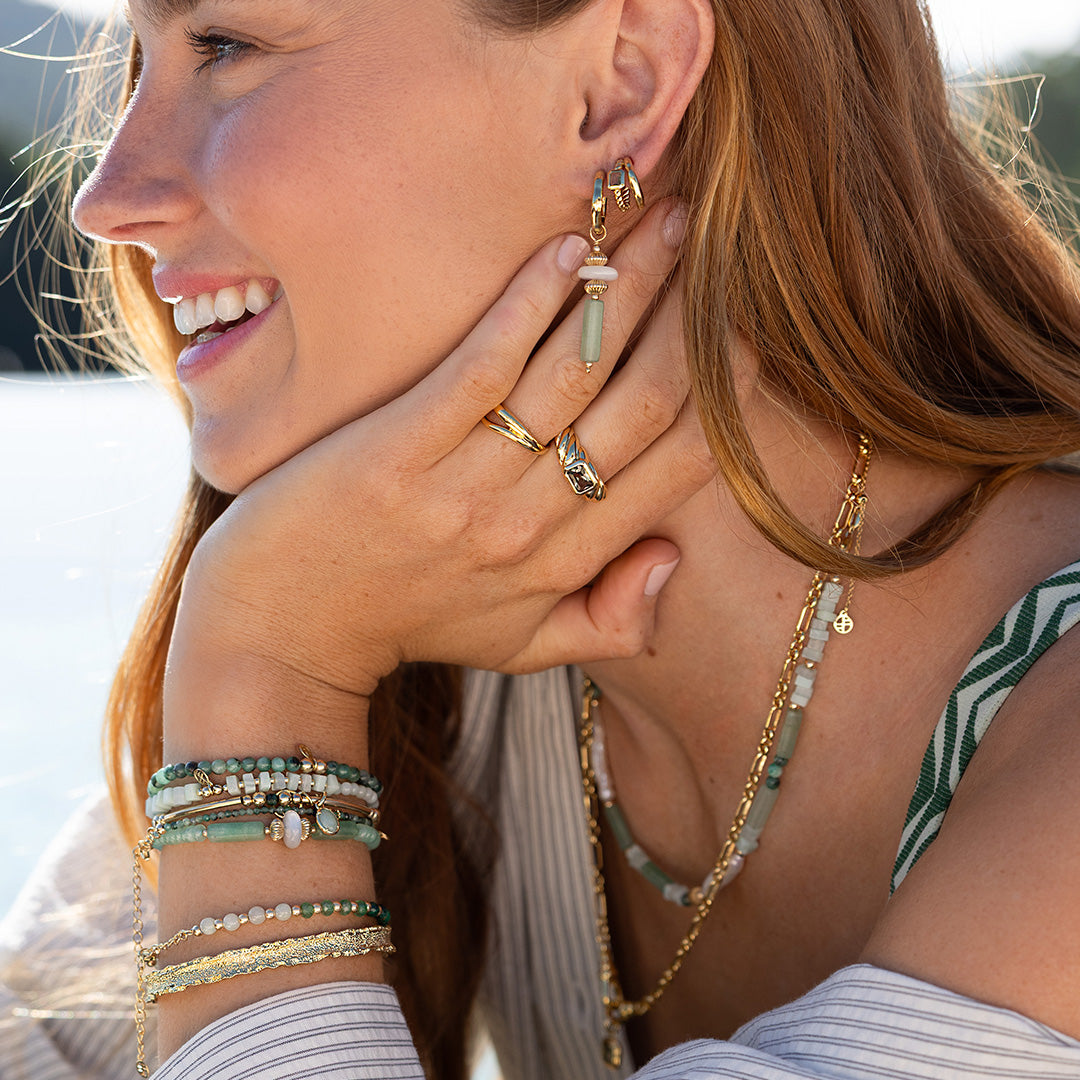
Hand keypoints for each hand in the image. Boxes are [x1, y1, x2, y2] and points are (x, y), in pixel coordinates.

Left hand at [172, 201, 715, 711]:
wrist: (283, 631)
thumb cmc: (406, 627)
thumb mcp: (519, 649)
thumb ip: (609, 622)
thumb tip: (673, 558)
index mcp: (566, 570)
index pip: (676, 471)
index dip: (720, 395)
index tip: (739, 327)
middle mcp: (529, 528)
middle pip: (639, 409)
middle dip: (687, 318)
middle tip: (706, 241)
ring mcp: (464, 488)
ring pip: (573, 376)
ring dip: (625, 289)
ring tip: (658, 219)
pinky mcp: (399, 451)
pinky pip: (485, 365)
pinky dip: (532, 304)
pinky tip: (569, 247)